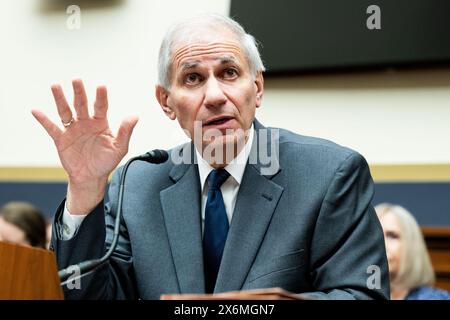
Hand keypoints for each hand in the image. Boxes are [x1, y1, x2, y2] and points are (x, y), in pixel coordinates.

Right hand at [32, 79, 138, 213]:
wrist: (91, 177)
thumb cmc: (106, 161)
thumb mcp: (119, 147)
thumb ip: (126, 131)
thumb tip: (135, 116)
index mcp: (101, 123)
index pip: (101, 106)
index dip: (101, 97)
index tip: (101, 86)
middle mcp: (85, 122)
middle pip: (81, 104)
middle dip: (79, 92)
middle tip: (76, 79)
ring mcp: (72, 129)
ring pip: (65, 111)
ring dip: (60, 99)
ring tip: (55, 86)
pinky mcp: (61, 139)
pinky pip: (52, 128)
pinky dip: (44, 120)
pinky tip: (36, 111)